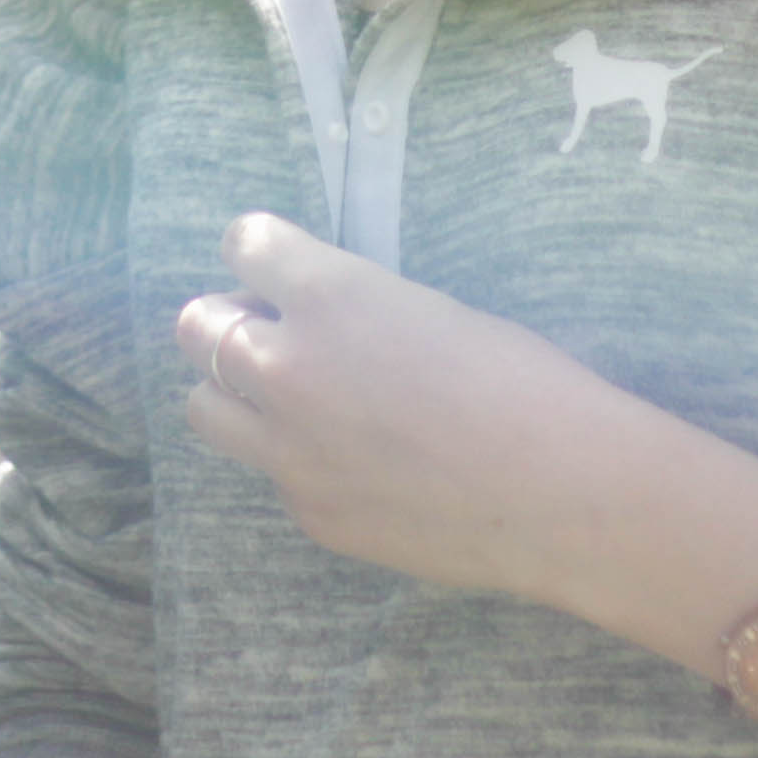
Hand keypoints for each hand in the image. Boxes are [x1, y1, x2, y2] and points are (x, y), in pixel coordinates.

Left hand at [170, 210, 710, 613]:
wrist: (561, 492)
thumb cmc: (521, 380)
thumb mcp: (424, 310)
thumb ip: (351, 310)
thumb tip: (320, 320)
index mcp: (324, 294)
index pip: (242, 244)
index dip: (260, 252)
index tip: (274, 266)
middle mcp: (286, 367)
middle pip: (196, 328)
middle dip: (227, 321)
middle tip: (270, 332)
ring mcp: (289, 450)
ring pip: (205, 408)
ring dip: (235, 393)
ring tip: (292, 400)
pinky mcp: (310, 512)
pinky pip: (274, 474)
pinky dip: (297, 460)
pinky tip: (359, 465)